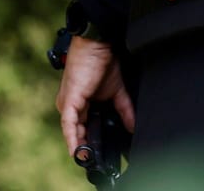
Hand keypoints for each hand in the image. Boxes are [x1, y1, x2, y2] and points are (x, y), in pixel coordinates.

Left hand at [55, 36, 134, 153]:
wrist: (99, 44)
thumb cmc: (104, 61)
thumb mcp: (117, 91)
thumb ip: (124, 109)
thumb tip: (134, 125)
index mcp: (82, 102)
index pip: (84, 126)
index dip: (89, 140)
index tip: (98, 153)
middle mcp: (72, 104)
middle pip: (77, 131)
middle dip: (85, 146)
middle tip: (93, 160)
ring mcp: (69, 103)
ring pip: (72, 130)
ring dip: (78, 146)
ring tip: (85, 160)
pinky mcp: (70, 101)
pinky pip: (69, 124)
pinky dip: (72, 138)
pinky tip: (77, 150)